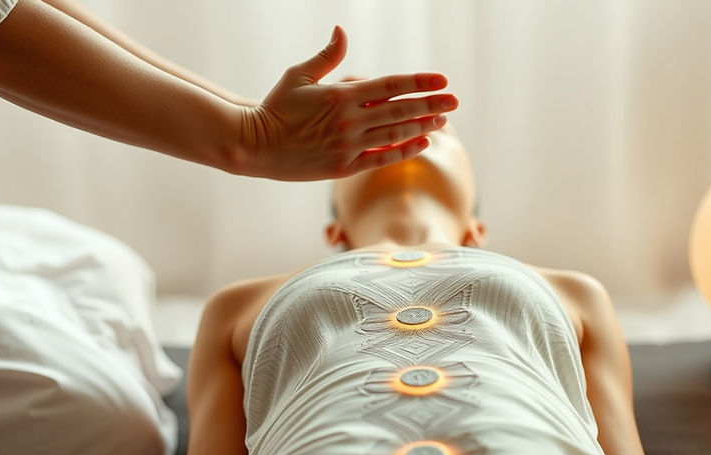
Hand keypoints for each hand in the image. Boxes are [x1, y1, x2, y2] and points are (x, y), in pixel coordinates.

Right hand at [238, 26, 457, 179]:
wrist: (256, 145)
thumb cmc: (276, 108)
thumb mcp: (299, 75)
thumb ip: (327, 56)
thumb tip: (342, 31)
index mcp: (341, 94)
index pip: (390, 84)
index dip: (419, 81)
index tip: (442, 79)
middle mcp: (349, 119)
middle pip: (400, 109)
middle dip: (431, 103)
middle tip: (455, 100)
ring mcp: (348, 145)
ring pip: (395, 134)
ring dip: (423, 126)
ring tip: (443, 120)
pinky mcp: (344, 167)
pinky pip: (382, 158)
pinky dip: (404, 150)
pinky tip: (423, 143)